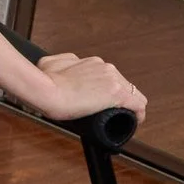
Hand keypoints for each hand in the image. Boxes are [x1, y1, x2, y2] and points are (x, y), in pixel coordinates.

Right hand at [31, 52, 147, 122]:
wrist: (46, 92)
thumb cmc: (45, 81)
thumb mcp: (50, 62)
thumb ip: (63, 61)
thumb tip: (68, 64)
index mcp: (92, 62)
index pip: (110, 76)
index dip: (108, 90)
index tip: (103, 99)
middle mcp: (105, 68)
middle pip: (123, 85)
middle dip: (119, 98)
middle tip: (109, 111)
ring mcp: (113, 80)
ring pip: (133, 94)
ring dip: (127, 106)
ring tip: (120, 118)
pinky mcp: (117, 94)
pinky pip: (138, 105)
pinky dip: (138, 115)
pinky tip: (133, 122)